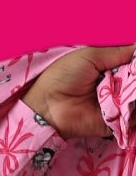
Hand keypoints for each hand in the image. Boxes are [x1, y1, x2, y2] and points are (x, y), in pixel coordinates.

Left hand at [18, 45, 133, 137]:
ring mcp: (116, 105)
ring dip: (135, 95)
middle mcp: (116, 87)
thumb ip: (119, 52)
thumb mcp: (92, 56)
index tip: (135, 63)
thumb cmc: (64, 76)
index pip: (133, 65)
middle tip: (130, 79)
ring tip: (124, 91)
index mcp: (111, 68)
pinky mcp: (114, 122)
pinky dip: (134, 111)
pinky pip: (133, 117)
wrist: (47, 105)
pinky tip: (127, 102)